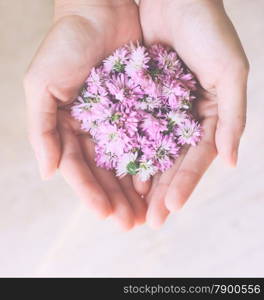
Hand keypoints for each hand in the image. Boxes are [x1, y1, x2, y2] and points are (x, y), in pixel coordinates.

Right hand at [24, 0, 146, 229]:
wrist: (100, 11)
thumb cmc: (66, 45)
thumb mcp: (41, 85)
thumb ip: (41, 130)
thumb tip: (48, 173)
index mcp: (69, 128)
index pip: (79, 169)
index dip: (89, 192)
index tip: (104, 213)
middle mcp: (94, 130)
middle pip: (105, 172)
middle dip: (116, 199)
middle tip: (129, 223)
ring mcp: (119, 122)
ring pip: (128, 163)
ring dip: (135, 190)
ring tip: (145, 214)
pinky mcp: (141, 110)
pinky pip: (148, 141)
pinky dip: (152, 163)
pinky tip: (158, 182)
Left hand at [139, 0, 248, 227]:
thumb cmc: (206, 29)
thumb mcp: (230, 72)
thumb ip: (233, 118)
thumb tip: (231, 162)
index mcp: (206, 116)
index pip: (195, 159)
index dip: (185, 184)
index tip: (171, 209)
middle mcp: (181, 118)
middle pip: (170, 163)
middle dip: (160, 192)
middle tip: (149, 221)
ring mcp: (157, 111)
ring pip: (149, 153)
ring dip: (141, 180)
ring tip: (131, 207)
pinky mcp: (135, 100)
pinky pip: (129, 131)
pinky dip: (125, 153)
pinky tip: (118, 174)